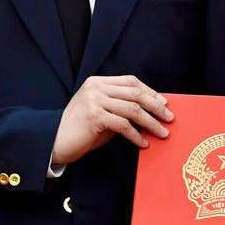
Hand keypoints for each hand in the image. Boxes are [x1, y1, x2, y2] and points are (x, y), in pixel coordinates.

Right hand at [51, 75, 173, 165]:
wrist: (55, 142)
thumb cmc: (81, 129)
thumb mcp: (102, 111)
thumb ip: (120, 107)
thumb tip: (150, 110)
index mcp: (98, 82)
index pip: (131, 81)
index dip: (150, 91)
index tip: (164, 103)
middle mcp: (96, 87)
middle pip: (135, 93)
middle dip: (156, 106)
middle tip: (169, 118)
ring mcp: (94, 100)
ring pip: (132, 109)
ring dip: (151, 122)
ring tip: (162, 133)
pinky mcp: (94, 116)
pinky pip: (123, 125)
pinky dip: (136, 135)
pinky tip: (143, 143)